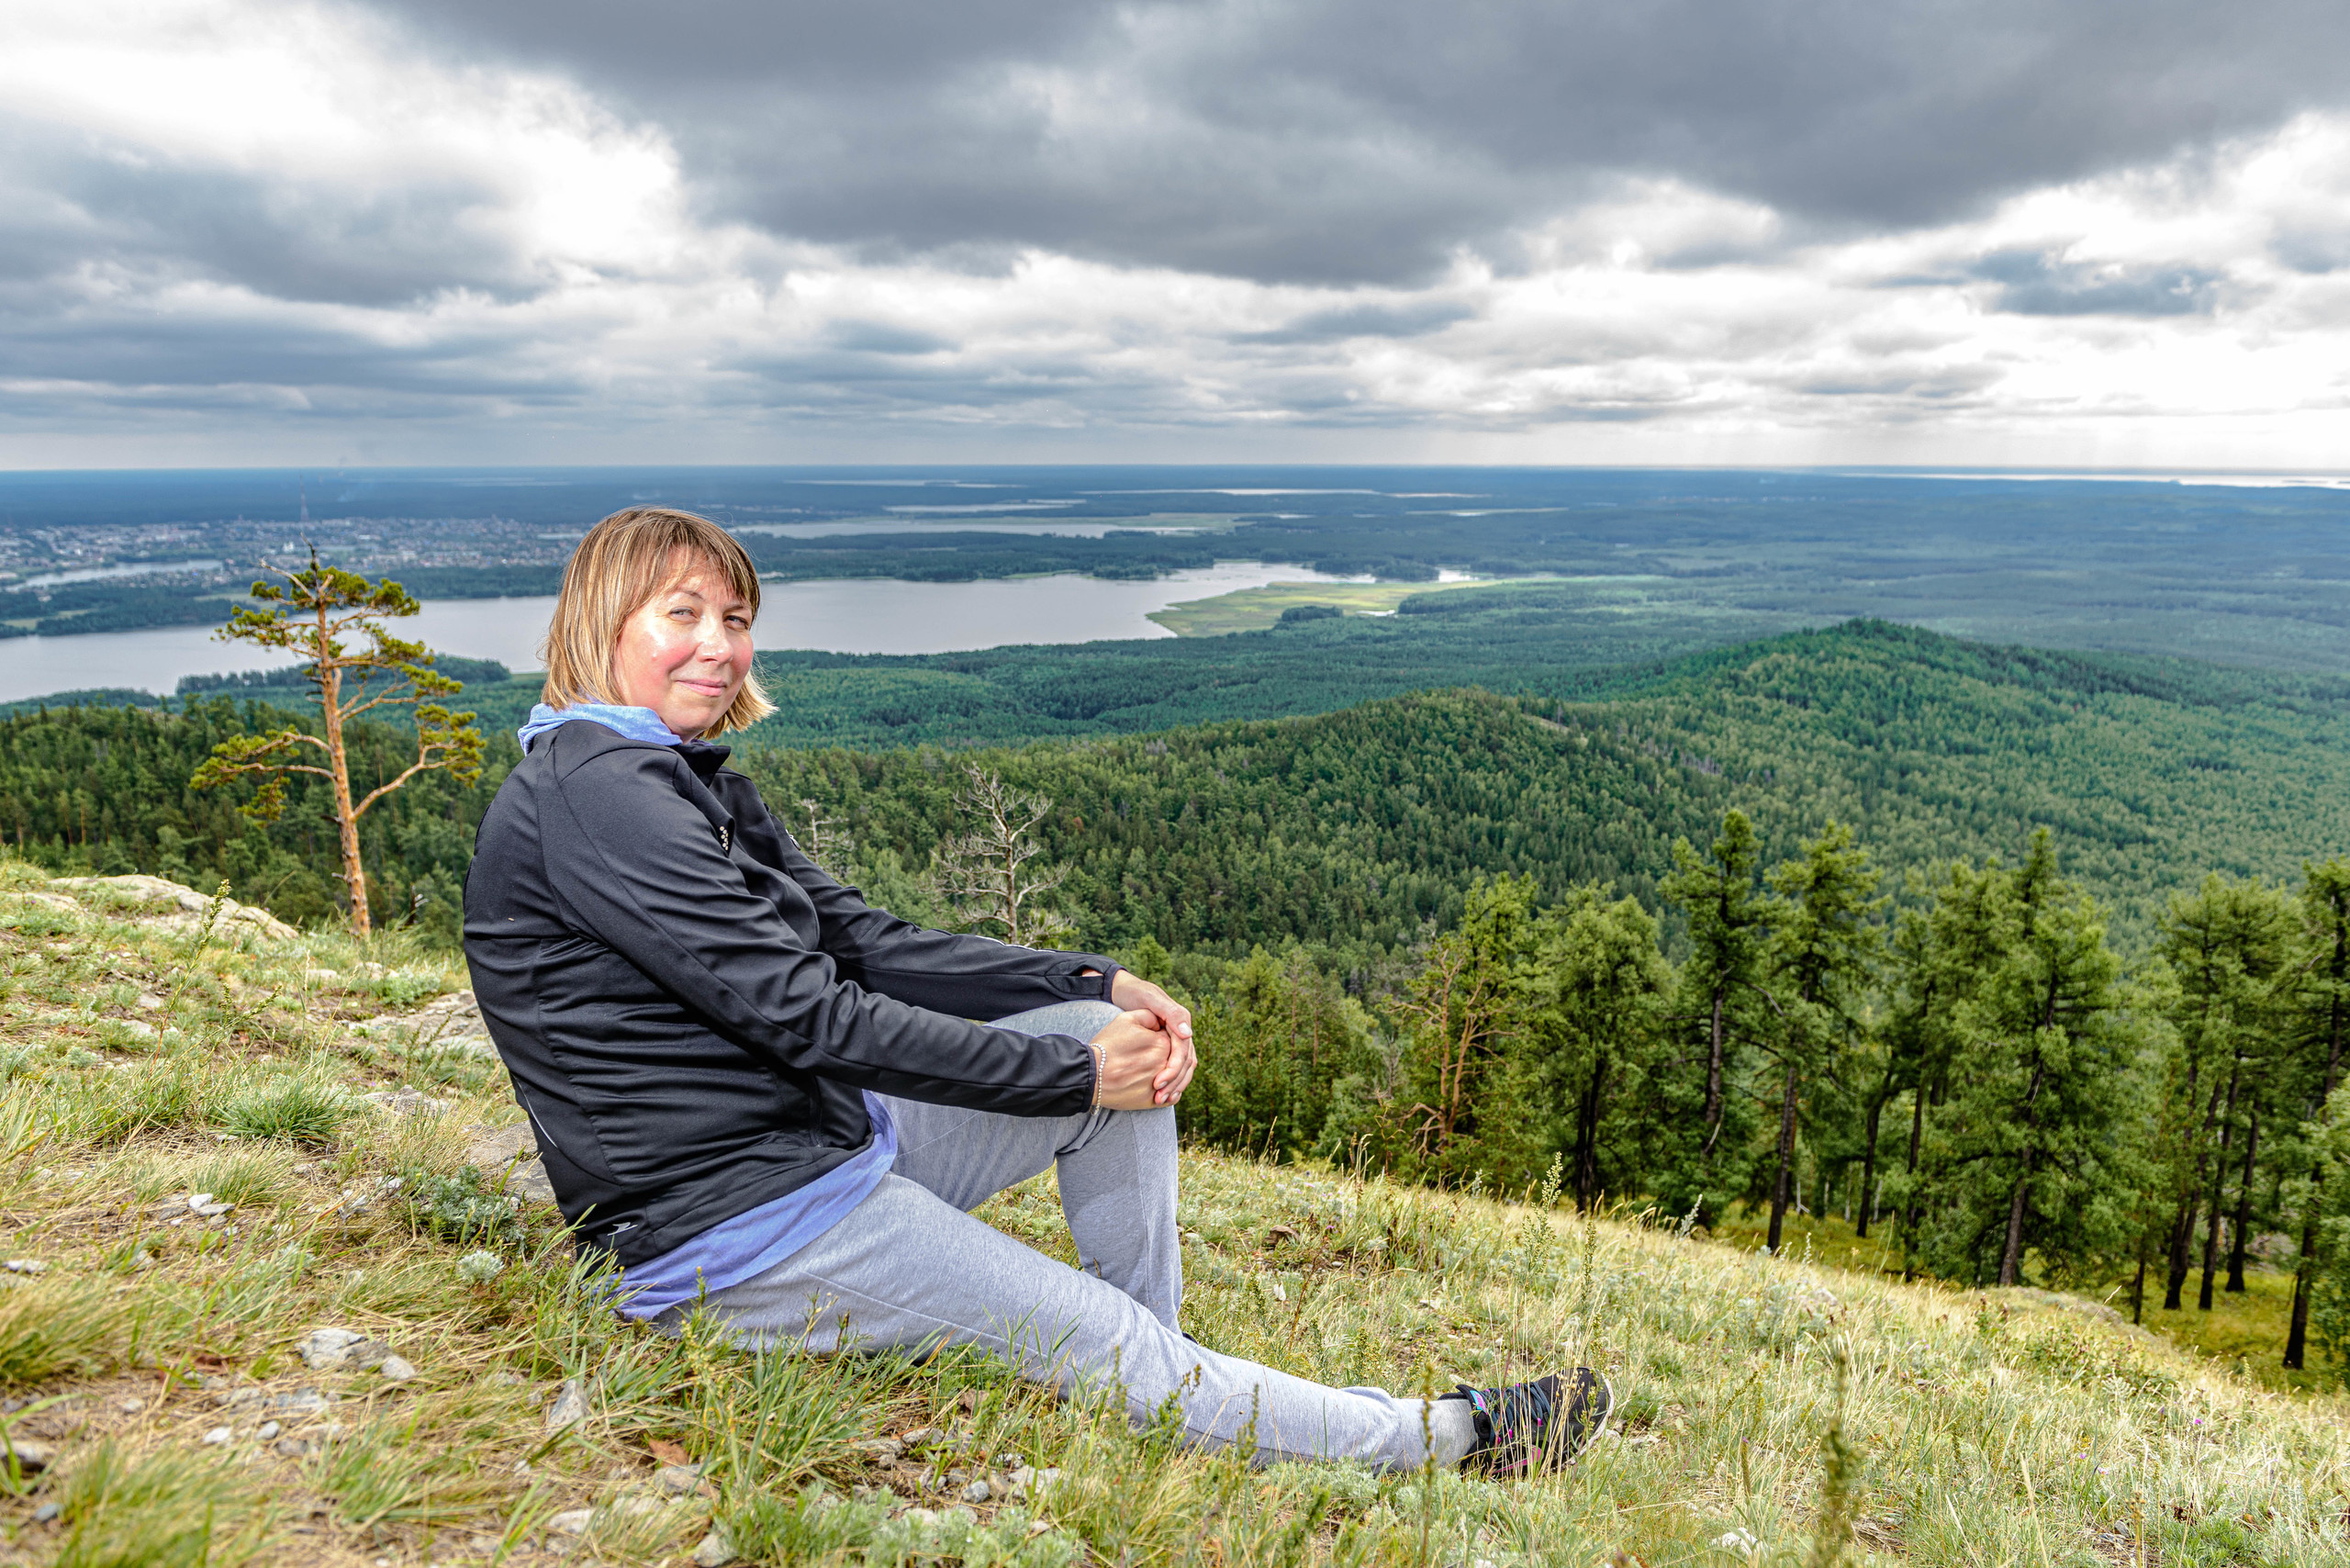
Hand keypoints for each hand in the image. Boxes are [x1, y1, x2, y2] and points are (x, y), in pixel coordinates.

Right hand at [1090, 1009, 1176, 1110]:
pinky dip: (1169, 1094)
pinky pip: (1170, 1099)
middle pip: (1175, 1060)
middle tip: (1151, 1057)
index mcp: (1163, 1043)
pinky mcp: (1153, 1101)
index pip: (1172, 1039)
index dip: (1161, 1038)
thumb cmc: (1106, 1046)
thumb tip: (1160, 1023)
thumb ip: (1149, 1016)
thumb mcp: (1126, 1020)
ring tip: (1157, 1074)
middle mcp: (1166, 1064)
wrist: (1090, 1074)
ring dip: (1171, 1078)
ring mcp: (1161, 1085)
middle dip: (1168, 1057)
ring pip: (1175, 1080)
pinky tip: (1161, 1089)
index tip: (1149, 1041)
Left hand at [1110, 970, 1196, 1104]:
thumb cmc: (1135, 993)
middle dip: (1174, 1082)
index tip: (1158, 1083)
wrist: (1123, 990)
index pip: (1183, 1051)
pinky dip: (1170, 1081)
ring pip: (1183, 1068)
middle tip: (1159, 1098)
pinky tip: (1162, 1094)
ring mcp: (1174, 1040)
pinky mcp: (1166, 1046)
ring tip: (1161, 1101)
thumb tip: (1188, 1034)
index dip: (1173, 1068)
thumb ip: (1170, 1013)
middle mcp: (1181, 1032)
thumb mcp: (1150, 999)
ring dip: (1174, 1085)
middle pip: (1186, 1063)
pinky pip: (1174, 1066)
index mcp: (1181, 1021)